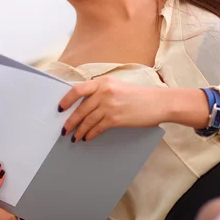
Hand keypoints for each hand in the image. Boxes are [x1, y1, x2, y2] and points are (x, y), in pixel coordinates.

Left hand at [58, 76, 210, 141]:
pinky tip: (87, 138)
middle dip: (70, 121)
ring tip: (74, 137)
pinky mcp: (115, 119)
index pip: (77, 89)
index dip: (66, 100)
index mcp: (104, 81)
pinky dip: (90, 134)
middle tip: (64, 129)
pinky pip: (97, 128)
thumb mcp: (119, 86)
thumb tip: (86, 103)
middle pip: (80, 109)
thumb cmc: (141, 96)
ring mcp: (109, 106)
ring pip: (87, 120)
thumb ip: (103, 91)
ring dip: (79, 130)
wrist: (159, 103)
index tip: (60, 108)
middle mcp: (104, 92)